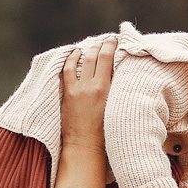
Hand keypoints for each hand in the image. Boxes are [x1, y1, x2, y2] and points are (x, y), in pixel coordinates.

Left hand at [61, 37, 116, 152]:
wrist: (86, 147)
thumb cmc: (106, 135)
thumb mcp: (117, 110)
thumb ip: (117, 93)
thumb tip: (120, 80)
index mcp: (106, 90)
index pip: (108, 59)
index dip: (111, 46)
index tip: (115, 40)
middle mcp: (91, 86)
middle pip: (95, 56)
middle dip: (101, 45)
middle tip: (106, 40)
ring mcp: (77, 88)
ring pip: (81, 60)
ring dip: (87, 50)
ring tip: (91, 46)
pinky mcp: (67, 93)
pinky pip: (67, 69)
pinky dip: (71, 59)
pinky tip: (73, 54)